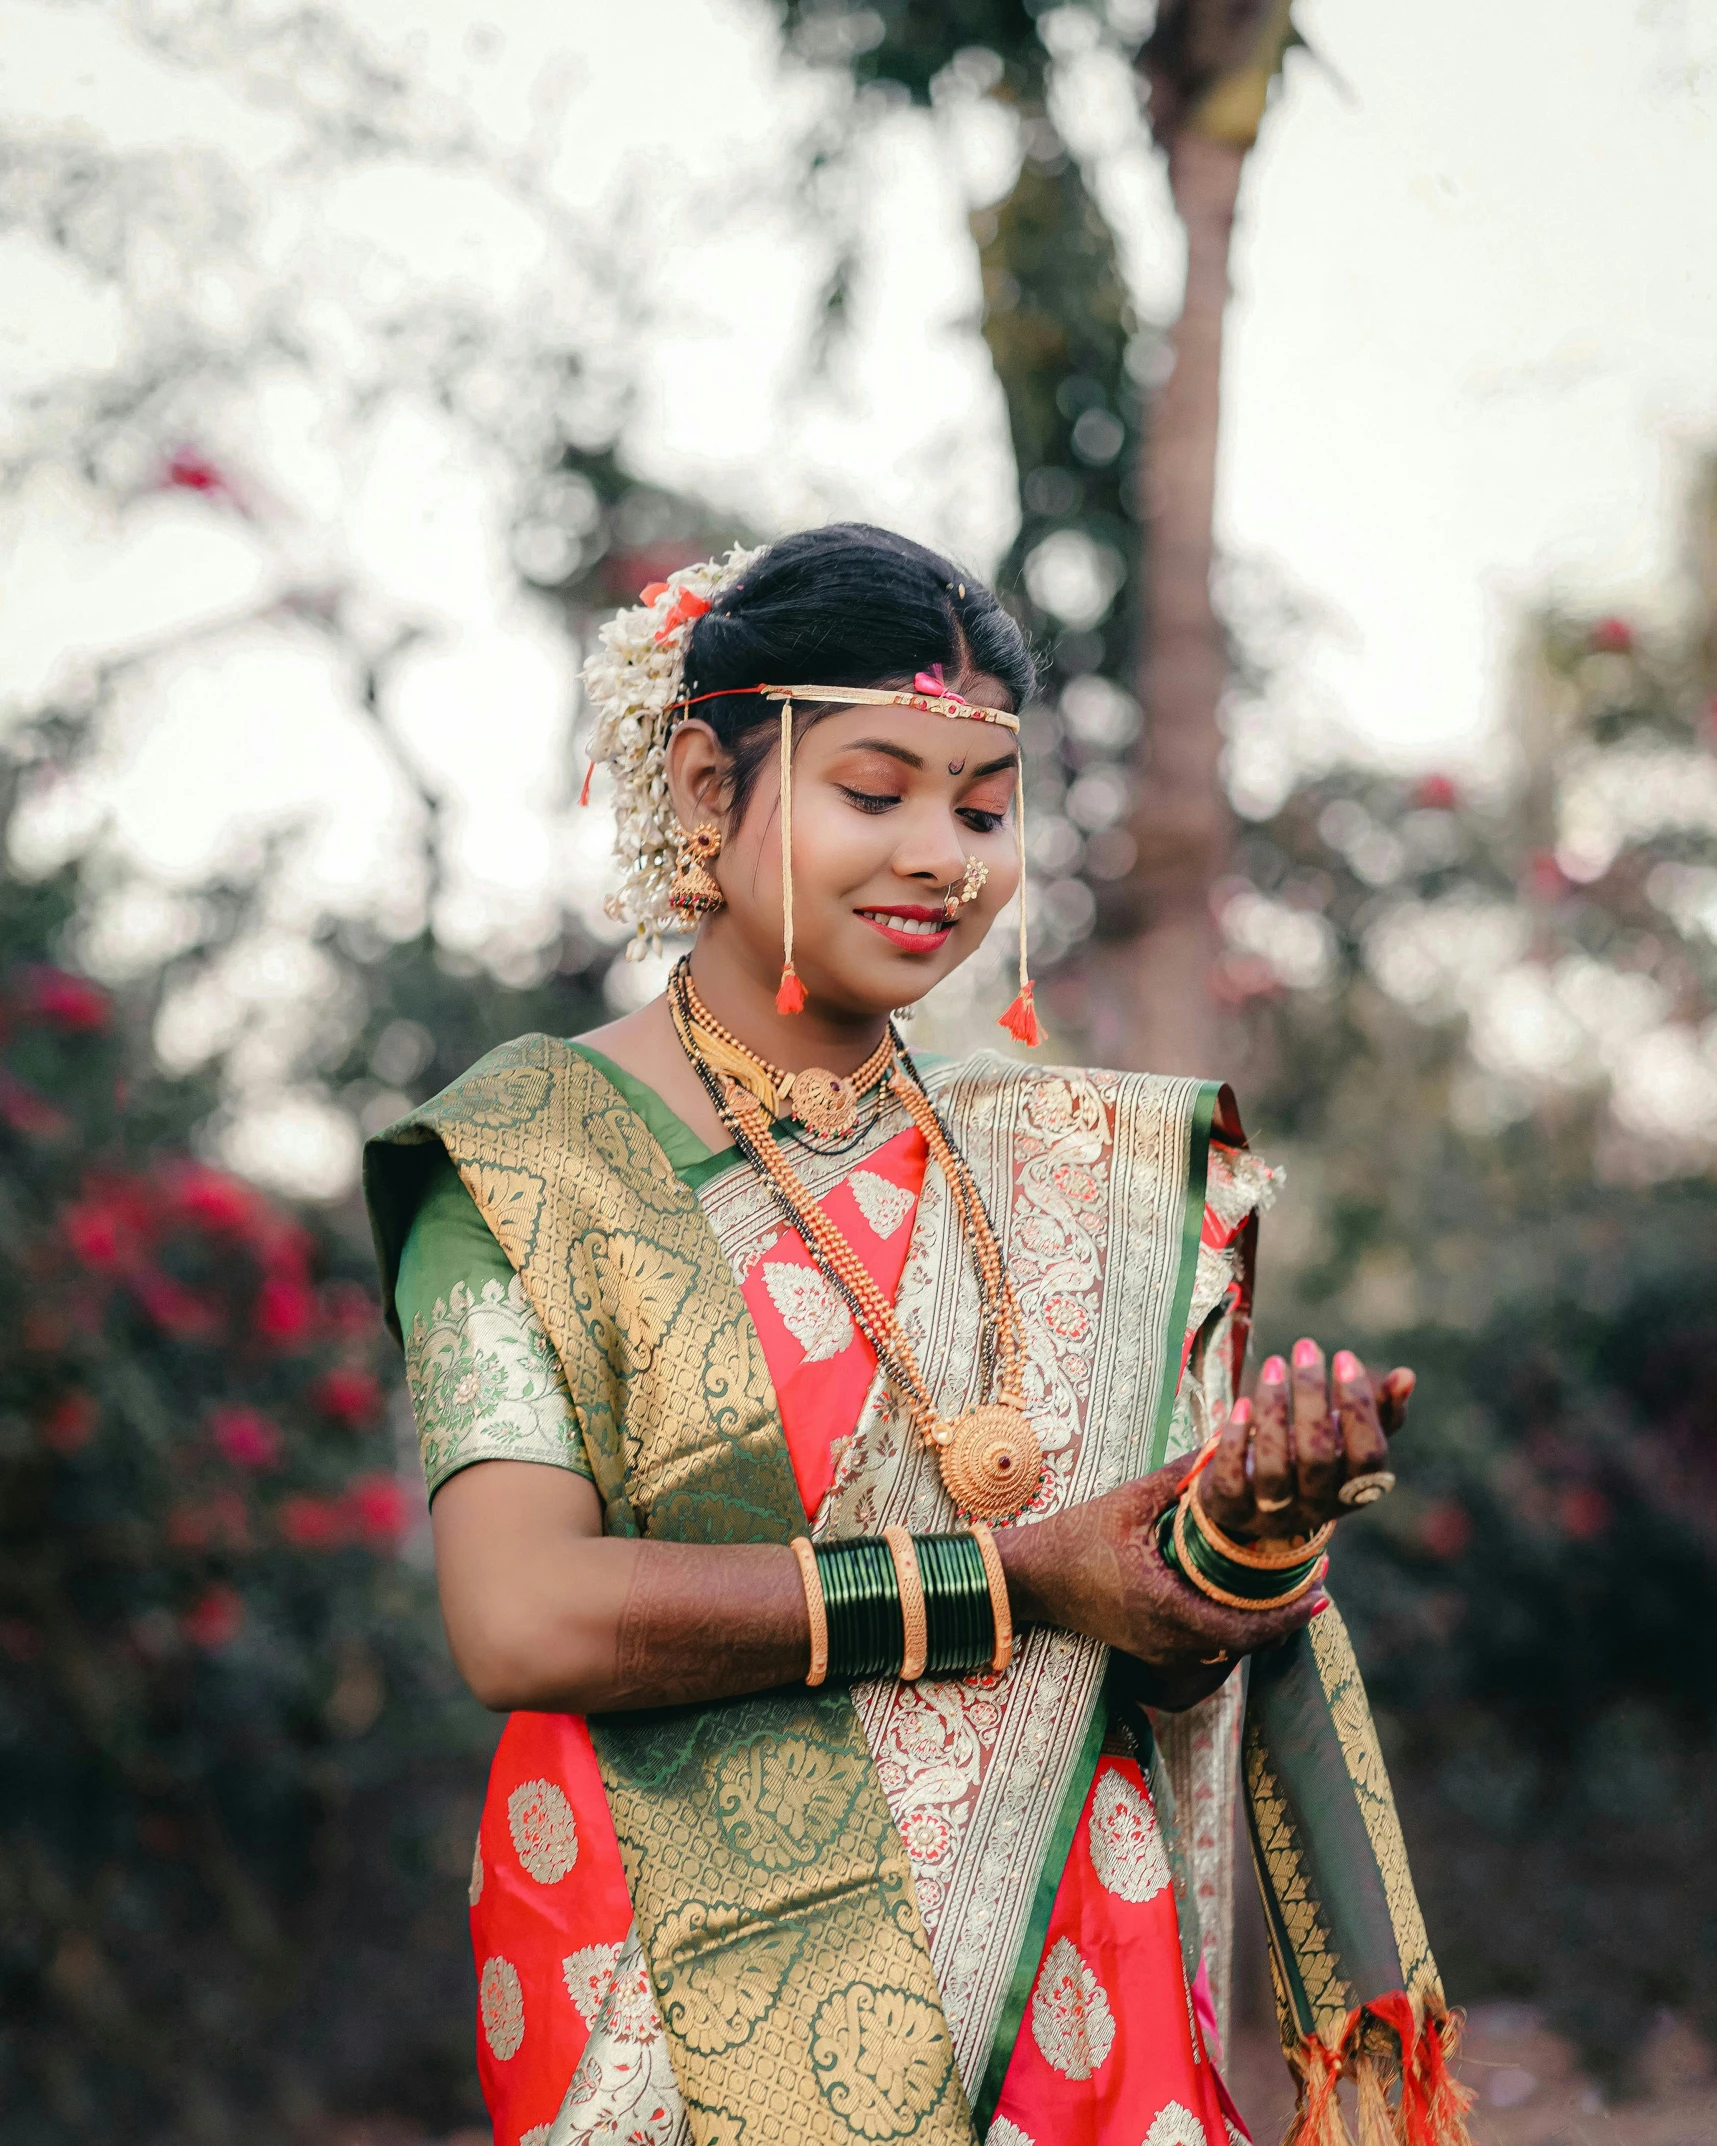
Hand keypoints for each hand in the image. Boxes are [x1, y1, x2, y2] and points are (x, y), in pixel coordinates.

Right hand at [997, 1455, 1325, 1711]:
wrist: (1028, 1578)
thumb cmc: (1072, 1538)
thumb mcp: (1127, 1501)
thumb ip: (1178, 1476)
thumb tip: (1224, 1444)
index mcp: (1165, 1607)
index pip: (1245, 1628)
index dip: (1288, 1615)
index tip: (1320, 1590)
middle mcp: (1166, 1640)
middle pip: (1244, 1644)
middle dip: (1282, 1618)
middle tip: (1312, 1582)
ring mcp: (1157, 1651)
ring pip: (1226, 1651)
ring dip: (1258, 1626)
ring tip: (1285, 1589)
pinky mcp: (1149, 1648)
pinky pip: (1205, 1649)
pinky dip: (1231, 1629)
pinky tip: (1242, 1599)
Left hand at [1202, 1340, 1413, 1543]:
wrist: (1255, 1502)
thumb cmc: (1313, 1458)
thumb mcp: (1348, 1439)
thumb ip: (1378, 1412)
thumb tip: (1406, 1376)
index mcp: (1355, 1489)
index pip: (1368, 1454)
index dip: (1360, 1407)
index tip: (1345, 1357)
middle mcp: (1317, 1506)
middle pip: (1317, 1456)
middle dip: (1311, 1397)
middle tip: (1306, 1347)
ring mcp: (1273, 1512)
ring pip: (1274, 1467)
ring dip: (1273, 1412)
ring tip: (1275, 1364)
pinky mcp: (1233, 1509)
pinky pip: (1233, 1481)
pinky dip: (1235, 1441)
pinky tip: (1242, 1404)